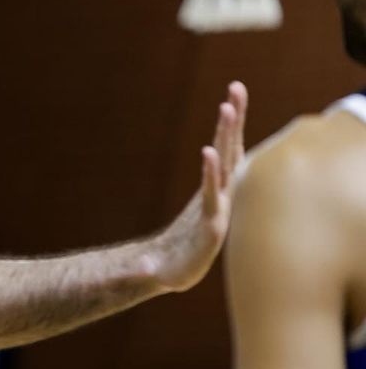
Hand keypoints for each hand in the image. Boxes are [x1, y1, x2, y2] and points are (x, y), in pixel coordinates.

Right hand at [151, 81, 247, 291]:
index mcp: (209, 228)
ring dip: (232, 124)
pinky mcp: (215, 183)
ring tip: (233, 94)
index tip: (208, 154)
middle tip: (227, 104)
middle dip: (227, 137)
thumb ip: (141, 271)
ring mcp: (222, 192)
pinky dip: (227, 132)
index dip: (210, 178)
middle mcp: (222, 206)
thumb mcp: (156, 275)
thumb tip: (135, 270)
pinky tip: (229, 110)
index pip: (212, 198)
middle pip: (229, 167)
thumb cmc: (169, 271)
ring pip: (232, 153)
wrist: (182, 264)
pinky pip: (226, 153)